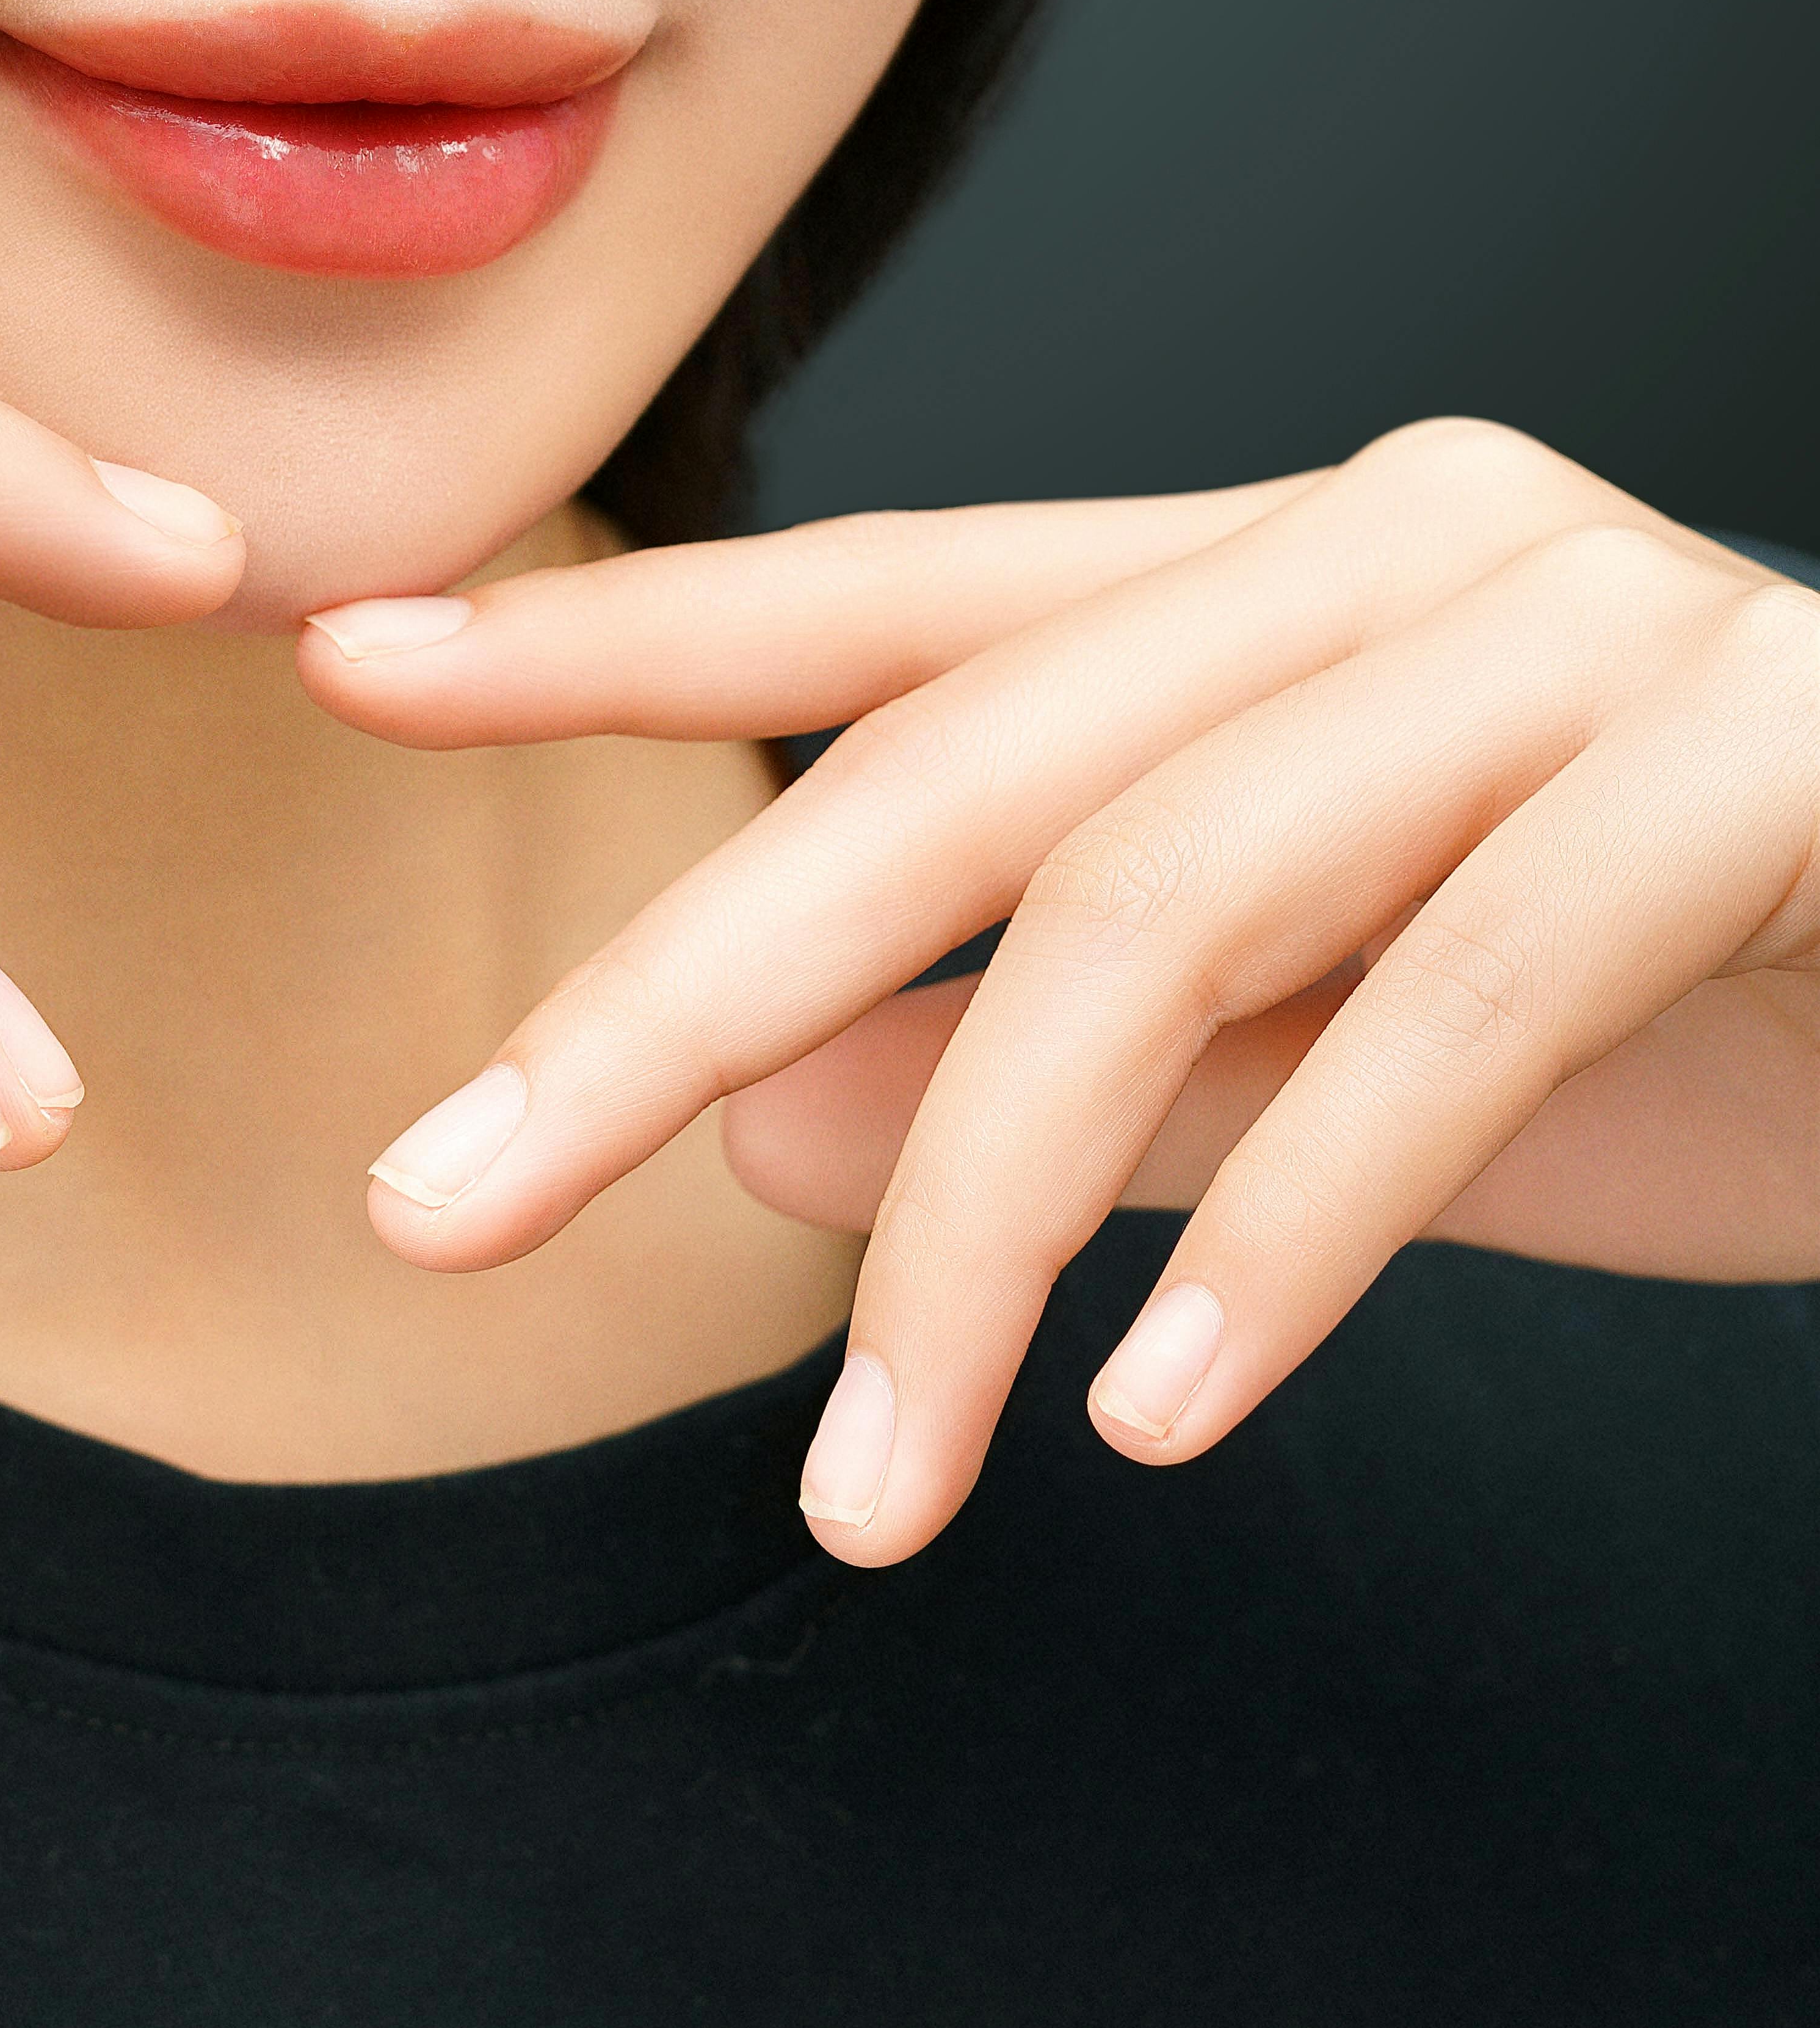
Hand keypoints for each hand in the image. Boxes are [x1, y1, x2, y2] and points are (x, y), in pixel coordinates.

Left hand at [306, 423, 1818, 1559]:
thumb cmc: (1723, 1009)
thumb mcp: (1331, 1059)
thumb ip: (1055, 1068)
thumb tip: (742, 1114)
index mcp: (1293, 568)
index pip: (891, 593)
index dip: (618, 636)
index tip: (348, 662)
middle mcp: (1410, 546)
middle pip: (958, 768)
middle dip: (673, 987)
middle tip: (453, 1197)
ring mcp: (1594, 637)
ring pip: (1172, 902)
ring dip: (983, 1217)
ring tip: (875, 1481)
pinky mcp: (1765, 775)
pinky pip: (1457, 1001)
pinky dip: (1290, 1229)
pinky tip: (1150, 1415)